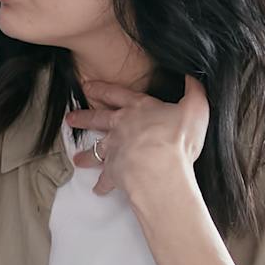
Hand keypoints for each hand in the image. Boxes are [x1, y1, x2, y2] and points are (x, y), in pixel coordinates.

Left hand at [65, 75, 208, 201]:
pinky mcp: (114, 171)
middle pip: (97, 120)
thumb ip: (194, 91)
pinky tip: (98, 189)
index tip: (87, 86)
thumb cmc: (176, 137)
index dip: (102, 89)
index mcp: (138, 109)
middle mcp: (121, 127)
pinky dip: (102, 185)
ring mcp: (115, 149)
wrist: (159, 167)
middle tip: (70, 119)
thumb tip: (193, 75)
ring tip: (77, 159)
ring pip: (95, 150)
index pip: (116, 94)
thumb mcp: (194, 107)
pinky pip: (105, 179)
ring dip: (86, 155)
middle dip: (83, 118)